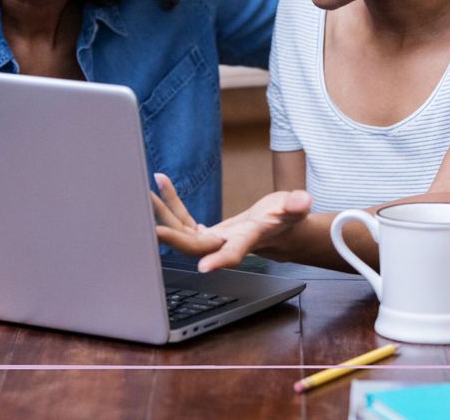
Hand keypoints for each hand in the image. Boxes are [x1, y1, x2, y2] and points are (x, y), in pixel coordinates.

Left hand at [151, 173, 311, 271]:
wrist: (277, 230)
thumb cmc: (287, 218)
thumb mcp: (294, 209)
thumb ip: (296, 205)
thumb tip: (303, 199)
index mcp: (247, 240)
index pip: (234, 253)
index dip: (219, 260)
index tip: (203, 267)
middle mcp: (225, 243)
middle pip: (195, 246)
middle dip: (173, 237)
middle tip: (151, 225)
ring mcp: (212, 240)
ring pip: (182, 232)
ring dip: (163, 214)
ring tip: (145, 191)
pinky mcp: (205, 232)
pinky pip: (183, 219)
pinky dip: (171, 201)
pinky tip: (161, 181)